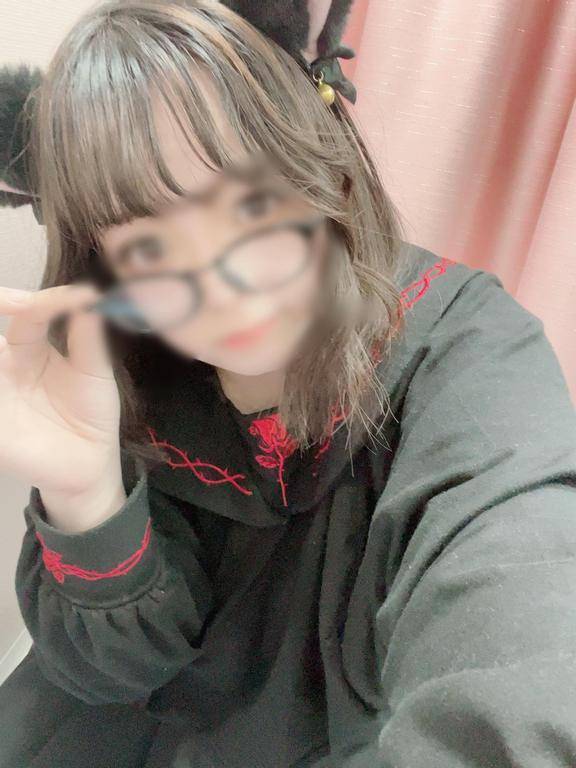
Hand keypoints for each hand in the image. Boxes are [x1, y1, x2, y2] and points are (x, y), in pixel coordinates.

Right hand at [0, 283, 123, 496]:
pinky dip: (1, 396)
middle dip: (0, 303)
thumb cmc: (91, 414)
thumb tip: (91, 295)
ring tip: (5, 349)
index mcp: (29, 347)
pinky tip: (10, 393)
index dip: (40, 300)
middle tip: (9, 301)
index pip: (25, 313)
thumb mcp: (94, 372)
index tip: (71, 298)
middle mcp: (4, 363)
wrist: (90, 463)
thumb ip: (88, 337)